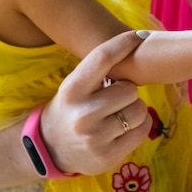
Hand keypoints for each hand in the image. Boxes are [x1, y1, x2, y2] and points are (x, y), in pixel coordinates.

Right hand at [41, 31, 151, 175]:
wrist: (48, 148)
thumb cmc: (70, 109)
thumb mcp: (74, 87)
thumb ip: (98, 72)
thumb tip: (136, 43)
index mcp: (72, 89)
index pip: (103, 57)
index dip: (124, 42)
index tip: (140, 35)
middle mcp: (83, 113)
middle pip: (130, 89)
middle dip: (128, 91)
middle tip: (115, 98)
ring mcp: (96, 138)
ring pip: (139, 110)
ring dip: (135, 109)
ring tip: (119, 113)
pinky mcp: (109, 156)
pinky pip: (143, 130)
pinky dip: (140, 125)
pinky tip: (124, 128)